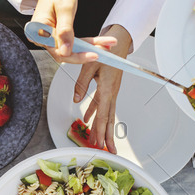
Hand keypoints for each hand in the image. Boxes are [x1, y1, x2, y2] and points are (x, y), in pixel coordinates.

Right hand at [27, 0, 116, 63]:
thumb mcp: (65, 8)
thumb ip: (65, 30)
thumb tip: (65, 51)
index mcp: (39, 31)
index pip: (58, 51)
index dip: (76, 56)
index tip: (93, 54)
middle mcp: (42, 38)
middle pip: (65, 53)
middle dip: (86, 53)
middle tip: (104, 51)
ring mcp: (49, 38)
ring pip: (71, 49)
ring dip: (89, 48)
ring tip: (106, 45)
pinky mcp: (57, 37)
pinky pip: (72, 43)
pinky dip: (86, 43)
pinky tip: (98, 43)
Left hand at [73, 25, 132, 152]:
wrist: (119, 43)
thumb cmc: (107, 52)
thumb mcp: (90, 66)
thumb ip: (81, 83)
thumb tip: (76, 99)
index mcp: (107, 88)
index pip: (104, 114)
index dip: (101, 130)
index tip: (100, 142)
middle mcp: (111, 93)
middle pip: (109, 119)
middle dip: (107, 136)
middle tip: (107, 150)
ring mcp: (111, 92)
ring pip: (107, 114)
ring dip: (103, 128)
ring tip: (99, 141)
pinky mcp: (109, 89)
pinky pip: (103, 105)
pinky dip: (97, 114)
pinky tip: (90, 121)